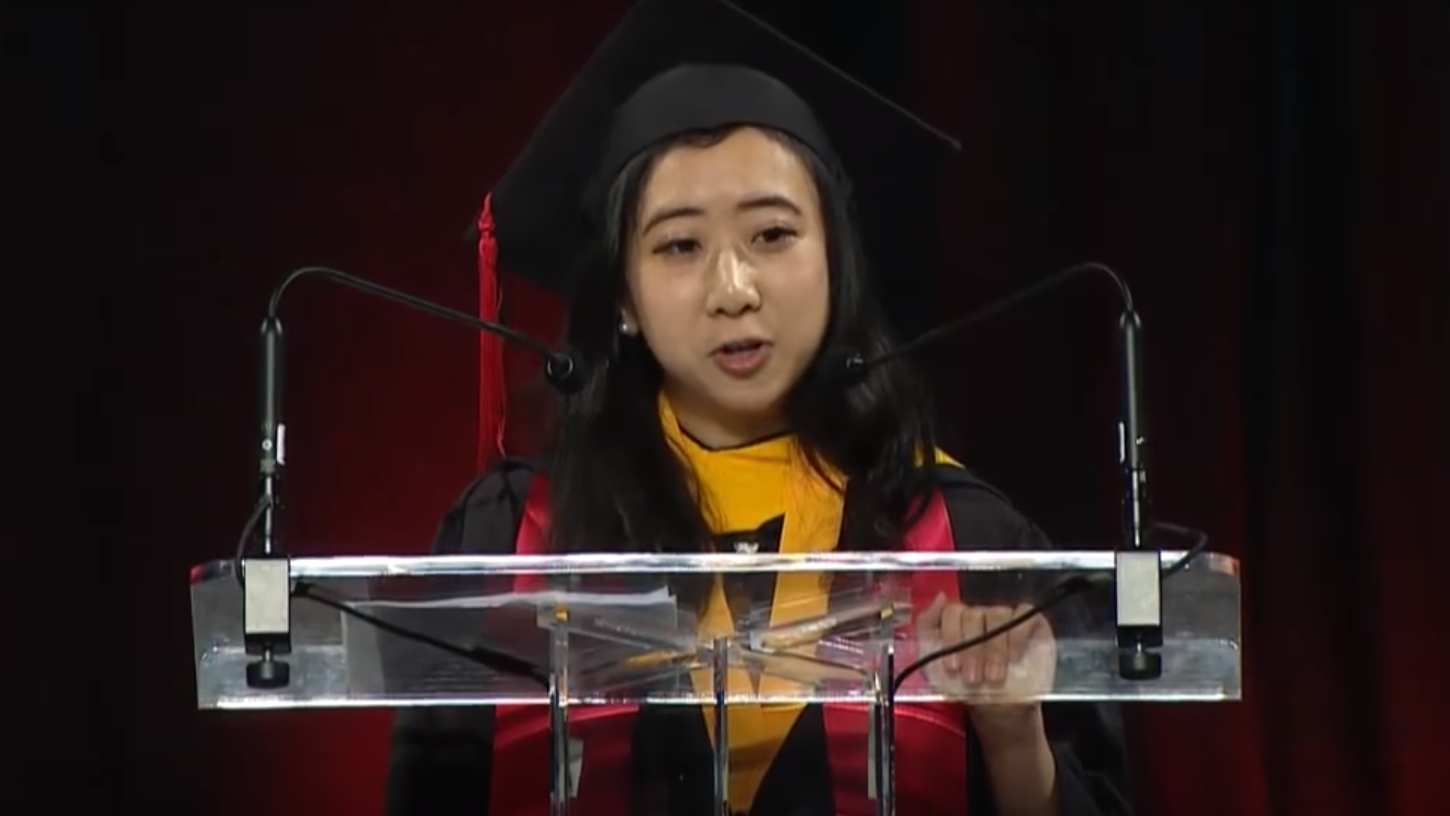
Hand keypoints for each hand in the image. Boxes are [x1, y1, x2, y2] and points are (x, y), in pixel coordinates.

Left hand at [914, 594, 1056, 743]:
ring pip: (998, 616)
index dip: (951, 638)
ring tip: (994, 677)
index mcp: (958, 619)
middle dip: (971, 650)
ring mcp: (1008, 616)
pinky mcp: (1032, 623)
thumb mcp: (935, 661)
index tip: (952, 668)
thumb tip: (940, 597)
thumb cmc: (963, 685)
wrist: (995, 708)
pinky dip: (1018, 635)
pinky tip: (1014, 658)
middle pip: (974, 615)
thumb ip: (928, 627)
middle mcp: (983, 613)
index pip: (952, 611)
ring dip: (994, 649)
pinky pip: (1026, 616)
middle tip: (974, 678)